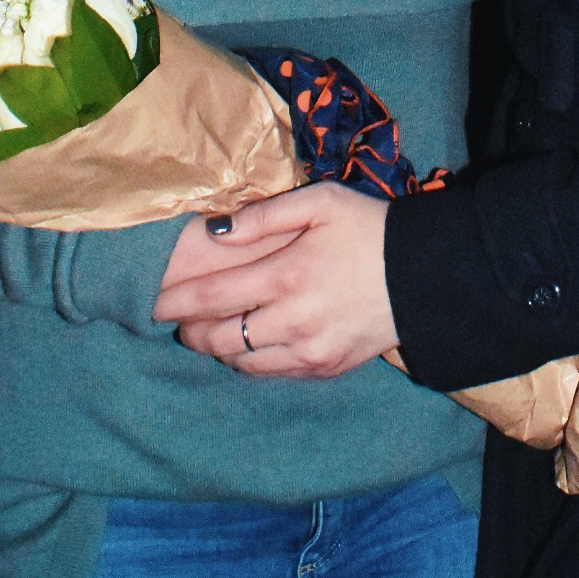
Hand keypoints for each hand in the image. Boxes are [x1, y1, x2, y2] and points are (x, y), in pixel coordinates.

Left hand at [153, 186, 396, 378]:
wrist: (424, 276)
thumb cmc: (369, 229)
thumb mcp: (321, 202)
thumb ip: (264, 215)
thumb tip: (214, 231)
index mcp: (287, 275)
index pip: (212, 297)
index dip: (176, 303)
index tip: (154, 302)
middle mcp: (293, 321)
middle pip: (220, 340)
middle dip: (192, 332)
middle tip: (182, 322)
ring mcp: (309, 352)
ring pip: (243, 364)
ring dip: (220, 349)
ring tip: (215, 332)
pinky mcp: (326, 369)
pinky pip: (273, 375)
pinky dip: (253, 363)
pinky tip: (253, 344)